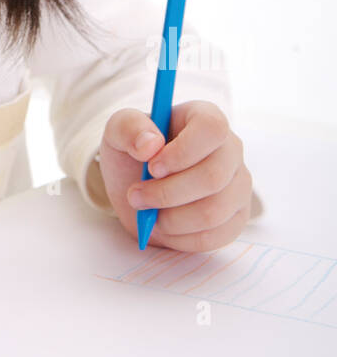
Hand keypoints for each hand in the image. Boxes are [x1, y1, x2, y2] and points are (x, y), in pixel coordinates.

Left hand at [97, 101, 253, 251]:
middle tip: (136, 196)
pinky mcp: (236, 218)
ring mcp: (238, 185)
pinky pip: (215, 237)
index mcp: (206, 118)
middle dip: (166, 194)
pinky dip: (180, 238)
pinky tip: (163, 226)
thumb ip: (128, 128)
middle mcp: (231, 149)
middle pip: (213, 177)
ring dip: (171, 219)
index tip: (151, 167)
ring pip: (214, 212)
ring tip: (147, 212)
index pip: (212, 129)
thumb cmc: (133, 152)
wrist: (137, 185)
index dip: (182, 152)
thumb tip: (151, 144)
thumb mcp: (118, 132)